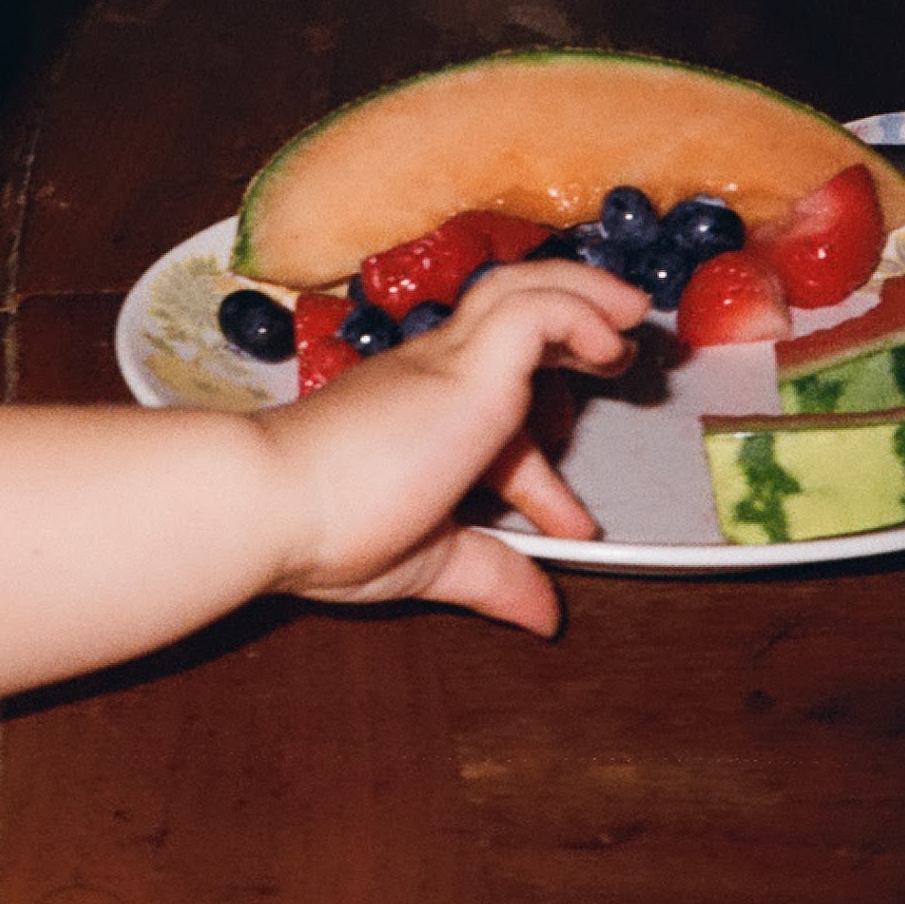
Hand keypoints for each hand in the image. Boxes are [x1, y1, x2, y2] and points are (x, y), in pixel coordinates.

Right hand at [249, 259, 648, 637]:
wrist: (273, 504)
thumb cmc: (324, 530)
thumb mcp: (428, 562)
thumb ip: (489, 576)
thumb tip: (543, 614)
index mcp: (412, 411)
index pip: (490, 409)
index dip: (543, 469)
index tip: (574, 526)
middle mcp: (428, 372)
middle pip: (506, 309)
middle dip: (572, 318)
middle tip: (620, 347)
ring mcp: (446, 361)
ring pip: (522, 289)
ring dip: (585, 294)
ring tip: (631, 317)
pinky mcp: (466, 366)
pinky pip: (537, 313)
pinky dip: (581, 315)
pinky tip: (609, 345)